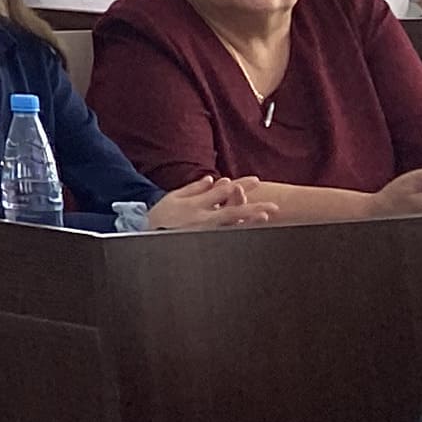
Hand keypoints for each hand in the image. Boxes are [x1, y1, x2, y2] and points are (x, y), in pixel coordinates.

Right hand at [146, 175, 275, 228]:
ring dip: (250, 220)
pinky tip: (253, 229)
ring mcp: (206, 232)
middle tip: (273, 205)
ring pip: (233, 226)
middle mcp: (204, 219)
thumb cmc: (163, 215)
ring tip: (266, 216)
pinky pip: (228, 236)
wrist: (149, 236)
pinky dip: (241, 231)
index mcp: (196, 205)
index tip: (255, 181)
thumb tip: (211, 180)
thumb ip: (194, 188)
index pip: (220, 193)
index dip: (238, 187)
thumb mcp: (174, 198)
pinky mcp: (207, 242)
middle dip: (253, 206)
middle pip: (233, 211)